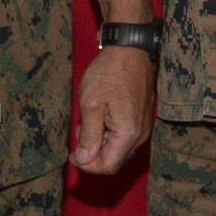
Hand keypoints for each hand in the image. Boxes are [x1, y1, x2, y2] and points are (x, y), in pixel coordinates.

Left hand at [71, 45, 154, 173]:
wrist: (130, 48)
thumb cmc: (109, 72)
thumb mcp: (91, 103)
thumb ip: (88, 135)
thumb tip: (84, 160)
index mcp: (128, 133)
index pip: (107, 166)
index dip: (87, 164)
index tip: (72, 152)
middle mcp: (140, 134)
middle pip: (114, 160)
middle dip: (93, 152)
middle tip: (81, 129)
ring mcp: (143, 126)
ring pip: (119, 149)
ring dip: (101, 142)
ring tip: (90, 118)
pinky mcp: (142, 118)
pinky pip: (125, 137)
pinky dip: (110, 133)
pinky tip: (101, 114)